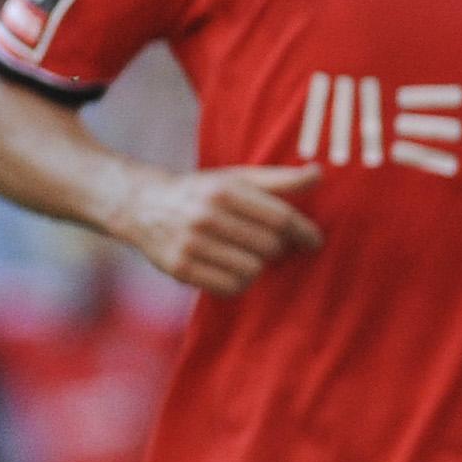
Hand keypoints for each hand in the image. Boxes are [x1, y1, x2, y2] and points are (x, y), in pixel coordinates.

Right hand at [120, 165, 322, 295]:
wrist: (142, 205)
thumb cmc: (203, 192)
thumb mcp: (237, 179)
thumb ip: (279, 180)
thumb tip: (319, 173)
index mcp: (223, 191)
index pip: (281, 218)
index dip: (304, 232)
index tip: (315, 241)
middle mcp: (205, 216)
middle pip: (270, 246)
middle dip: (278, 248)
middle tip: (271, 244)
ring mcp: (189, 244)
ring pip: (252, 270)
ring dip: (258, 266)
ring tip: (248, 254)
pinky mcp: (179, 268)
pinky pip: (230, 287)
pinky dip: (239, 282)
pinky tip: (232, 268)